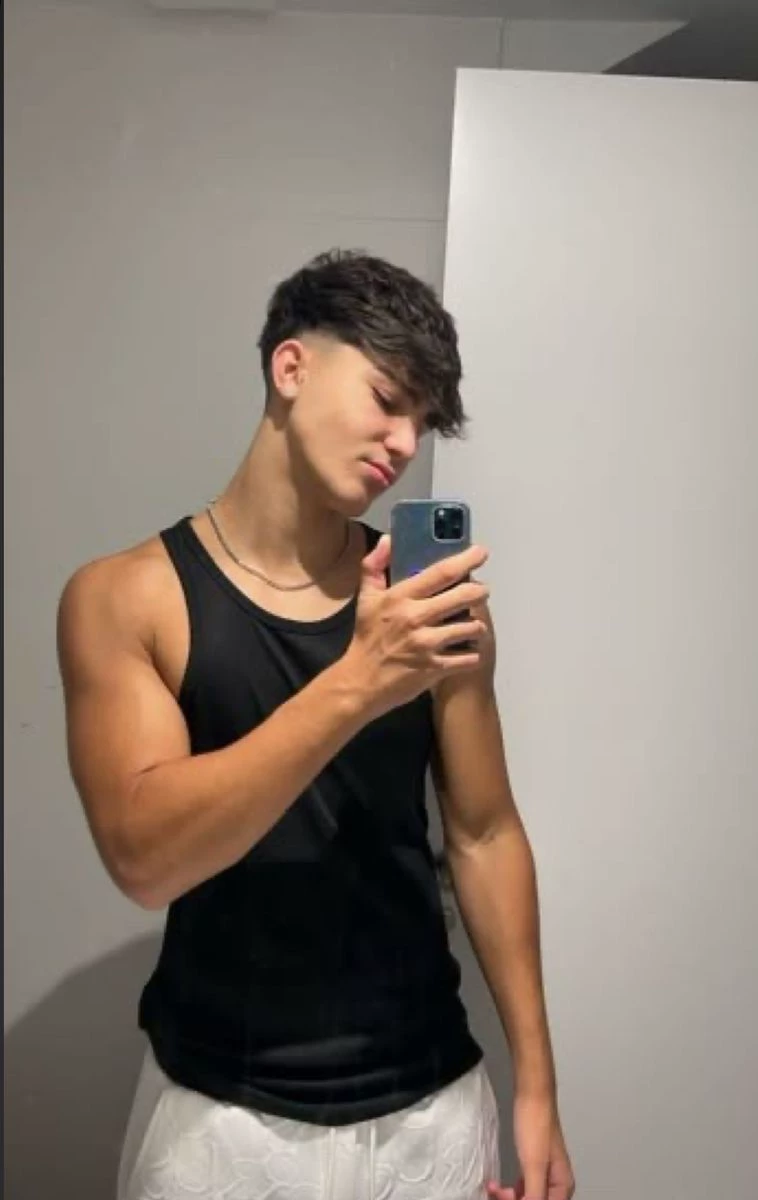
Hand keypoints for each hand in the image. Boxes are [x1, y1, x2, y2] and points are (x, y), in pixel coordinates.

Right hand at [341, 534, 489, 719]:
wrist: (361, 682)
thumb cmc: (367, 638)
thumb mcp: (366, 599)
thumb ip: (374, 566)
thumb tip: (388, 540)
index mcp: (400, 597)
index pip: (441, 573)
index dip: (466, 560)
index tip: (481, 553)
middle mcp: (415, 618)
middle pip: (463, 597)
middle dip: (480, 592)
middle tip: (482, 591)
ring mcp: (427, 645)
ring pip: (471, 627)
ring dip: (477, 624)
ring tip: (473, 624)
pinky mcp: (434, 668)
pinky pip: (469, 657)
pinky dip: (473, 652)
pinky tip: (467, 649)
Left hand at [486, 1093, 575, 1199]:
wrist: (532, 1096)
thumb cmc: (536, 1125)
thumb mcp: (534, 1165)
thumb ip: (534, 1195)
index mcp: (563, 1186)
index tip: (505, 1198)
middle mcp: (557, 1183)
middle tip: (496, 1193)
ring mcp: (545, 1174)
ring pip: (528, 1198)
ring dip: (510, 1198)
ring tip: (493, 1189)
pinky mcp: (534, 1165)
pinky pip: (524, 1187)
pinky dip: (511, 1190)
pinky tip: (500, 1187)